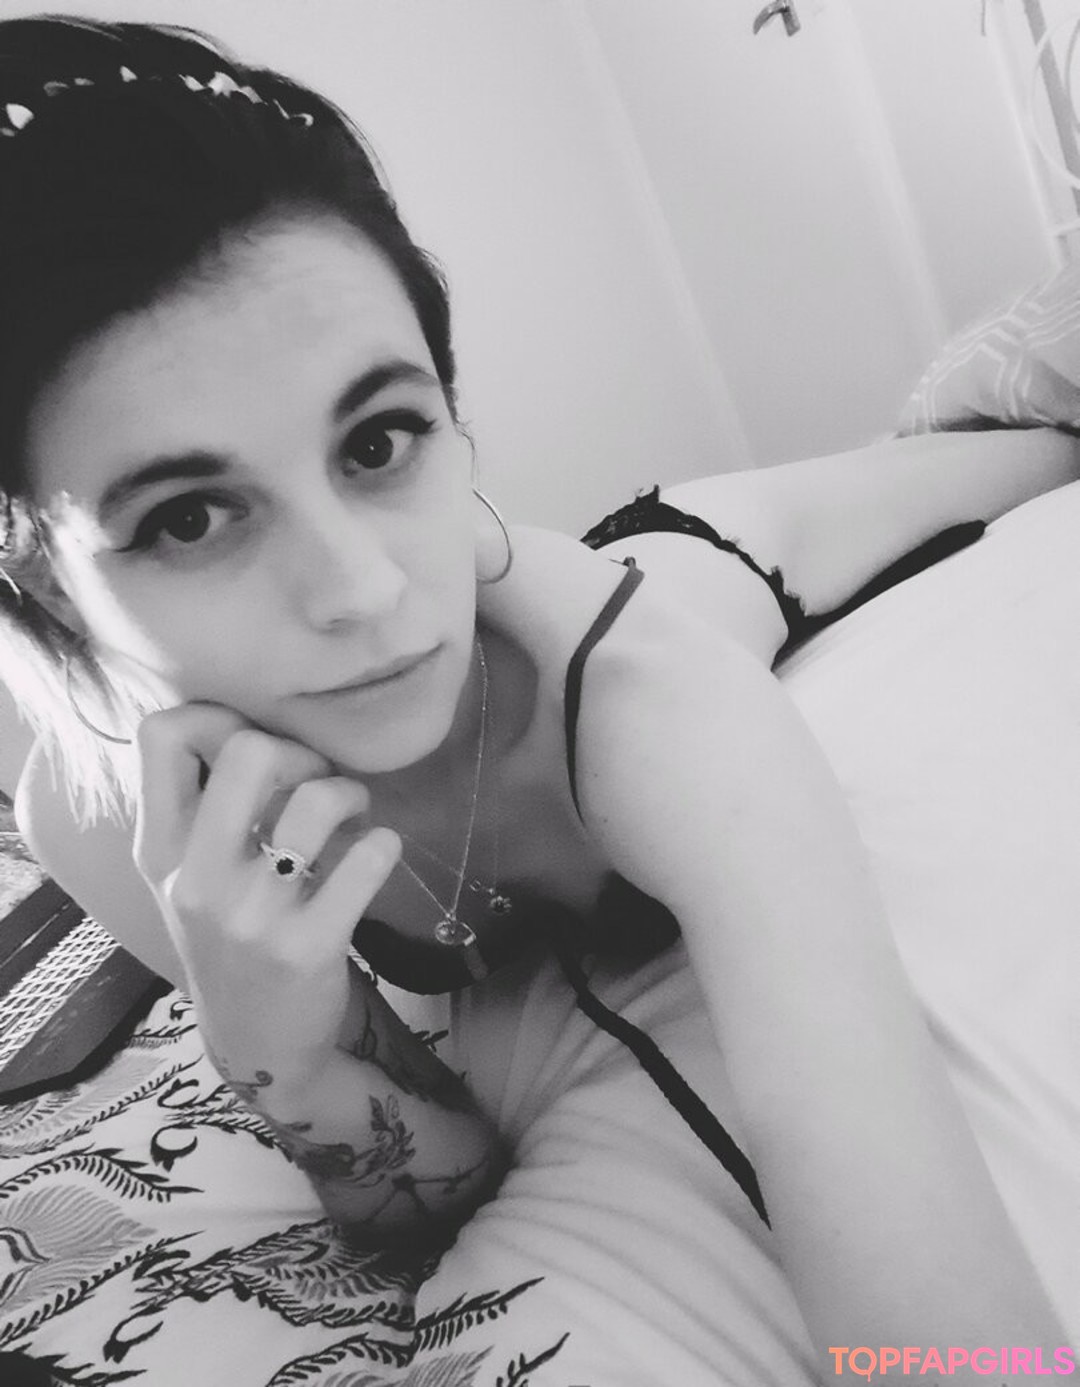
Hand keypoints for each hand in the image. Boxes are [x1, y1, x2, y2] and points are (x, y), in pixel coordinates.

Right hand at [132, 703, 401, 1107]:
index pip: (160, 736)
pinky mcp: (309, 946)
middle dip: (298, 751)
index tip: (255, 744)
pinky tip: (376, 854)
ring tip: (352, 815)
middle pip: (247, 751)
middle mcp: (196, 879)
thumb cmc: (232, 937)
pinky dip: (383, 844)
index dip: (218, 716)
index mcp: (160, 851)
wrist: (262, 1043)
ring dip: (350, 793)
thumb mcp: (188, 877)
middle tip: (315, 779)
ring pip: (317, 800)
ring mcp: (252, 916)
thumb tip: (250, 720)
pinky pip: (368, 858)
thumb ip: (201, 807)